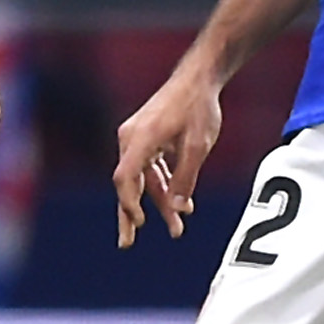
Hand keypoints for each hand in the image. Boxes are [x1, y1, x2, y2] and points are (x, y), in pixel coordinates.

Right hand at [116, 66, 223, 245]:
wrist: (198, 78)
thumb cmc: (198, 108)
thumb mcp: (197, 146)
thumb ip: (185, 178)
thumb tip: (177, 208)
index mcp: (140, 139)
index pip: (125, 178)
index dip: (129, 203)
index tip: (140, 223)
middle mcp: (131, 139)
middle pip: (127, 184)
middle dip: (130, 215)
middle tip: (126, 245)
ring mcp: (137, 138)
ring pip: (143, 178)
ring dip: (158, 202)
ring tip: (175, 229)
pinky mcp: (146, 138)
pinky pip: (150, 168)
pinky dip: (163, 185)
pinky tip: (179, 205)